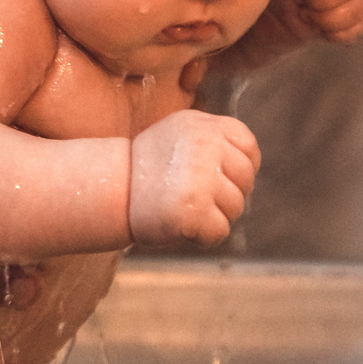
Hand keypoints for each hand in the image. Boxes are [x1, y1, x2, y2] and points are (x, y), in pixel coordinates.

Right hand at [126, 109, 260, 246]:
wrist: (111, 191)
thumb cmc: (148, 170)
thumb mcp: (181, 136)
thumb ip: (215, 142)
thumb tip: (251, 165)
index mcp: (203, 126)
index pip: (248, 147)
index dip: (241, 168)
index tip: (221, 179)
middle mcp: (205, 146)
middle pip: (246, 179)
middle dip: (228, 195)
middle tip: (198, 199)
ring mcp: (201, 178)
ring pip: (235, 207)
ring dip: (214, 216)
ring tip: (184, 210)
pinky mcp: (193, 209)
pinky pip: (220, 231)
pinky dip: (203, 237)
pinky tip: (181, 227)